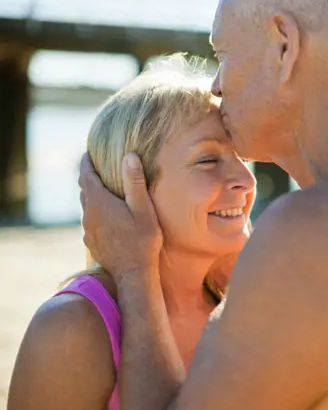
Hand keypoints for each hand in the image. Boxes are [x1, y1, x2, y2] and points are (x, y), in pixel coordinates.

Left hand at [78, 152, 162, 281]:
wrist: (133, 274)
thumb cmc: (142, 240)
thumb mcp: (143, 209)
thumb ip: (135, 182)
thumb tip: (129, 155)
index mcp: (99, 202)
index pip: (85, 175)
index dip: (86, 162)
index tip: (88, 153)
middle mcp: (89, 214)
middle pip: (84, 190)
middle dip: (90, 178)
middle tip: (100, 169)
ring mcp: (88, 230)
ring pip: (87, 207)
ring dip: (94, 197)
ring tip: (106, 192)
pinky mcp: (91, 242)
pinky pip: (91, 222)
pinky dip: (97, 213)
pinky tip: (109, 218)